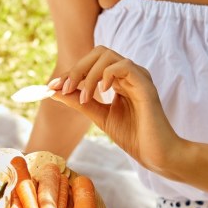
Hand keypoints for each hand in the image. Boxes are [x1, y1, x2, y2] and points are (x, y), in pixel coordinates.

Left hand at [47, 47, 182, 175]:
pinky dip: (107, 74)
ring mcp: (138, 76)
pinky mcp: (145, 84)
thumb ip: (79, 101)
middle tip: (64, 88)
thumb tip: (54, 90)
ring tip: (84, 99)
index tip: (51, 87)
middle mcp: (129, 74)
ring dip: (88, 75)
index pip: (91, 64)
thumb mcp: (99, 116)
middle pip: (98, 53)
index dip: (70, 73)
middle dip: (77, 69)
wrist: (156, 154)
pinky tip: (102, 92)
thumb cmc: (133, 136)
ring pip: (108, 56)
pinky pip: (124, 65)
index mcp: (119, 80)